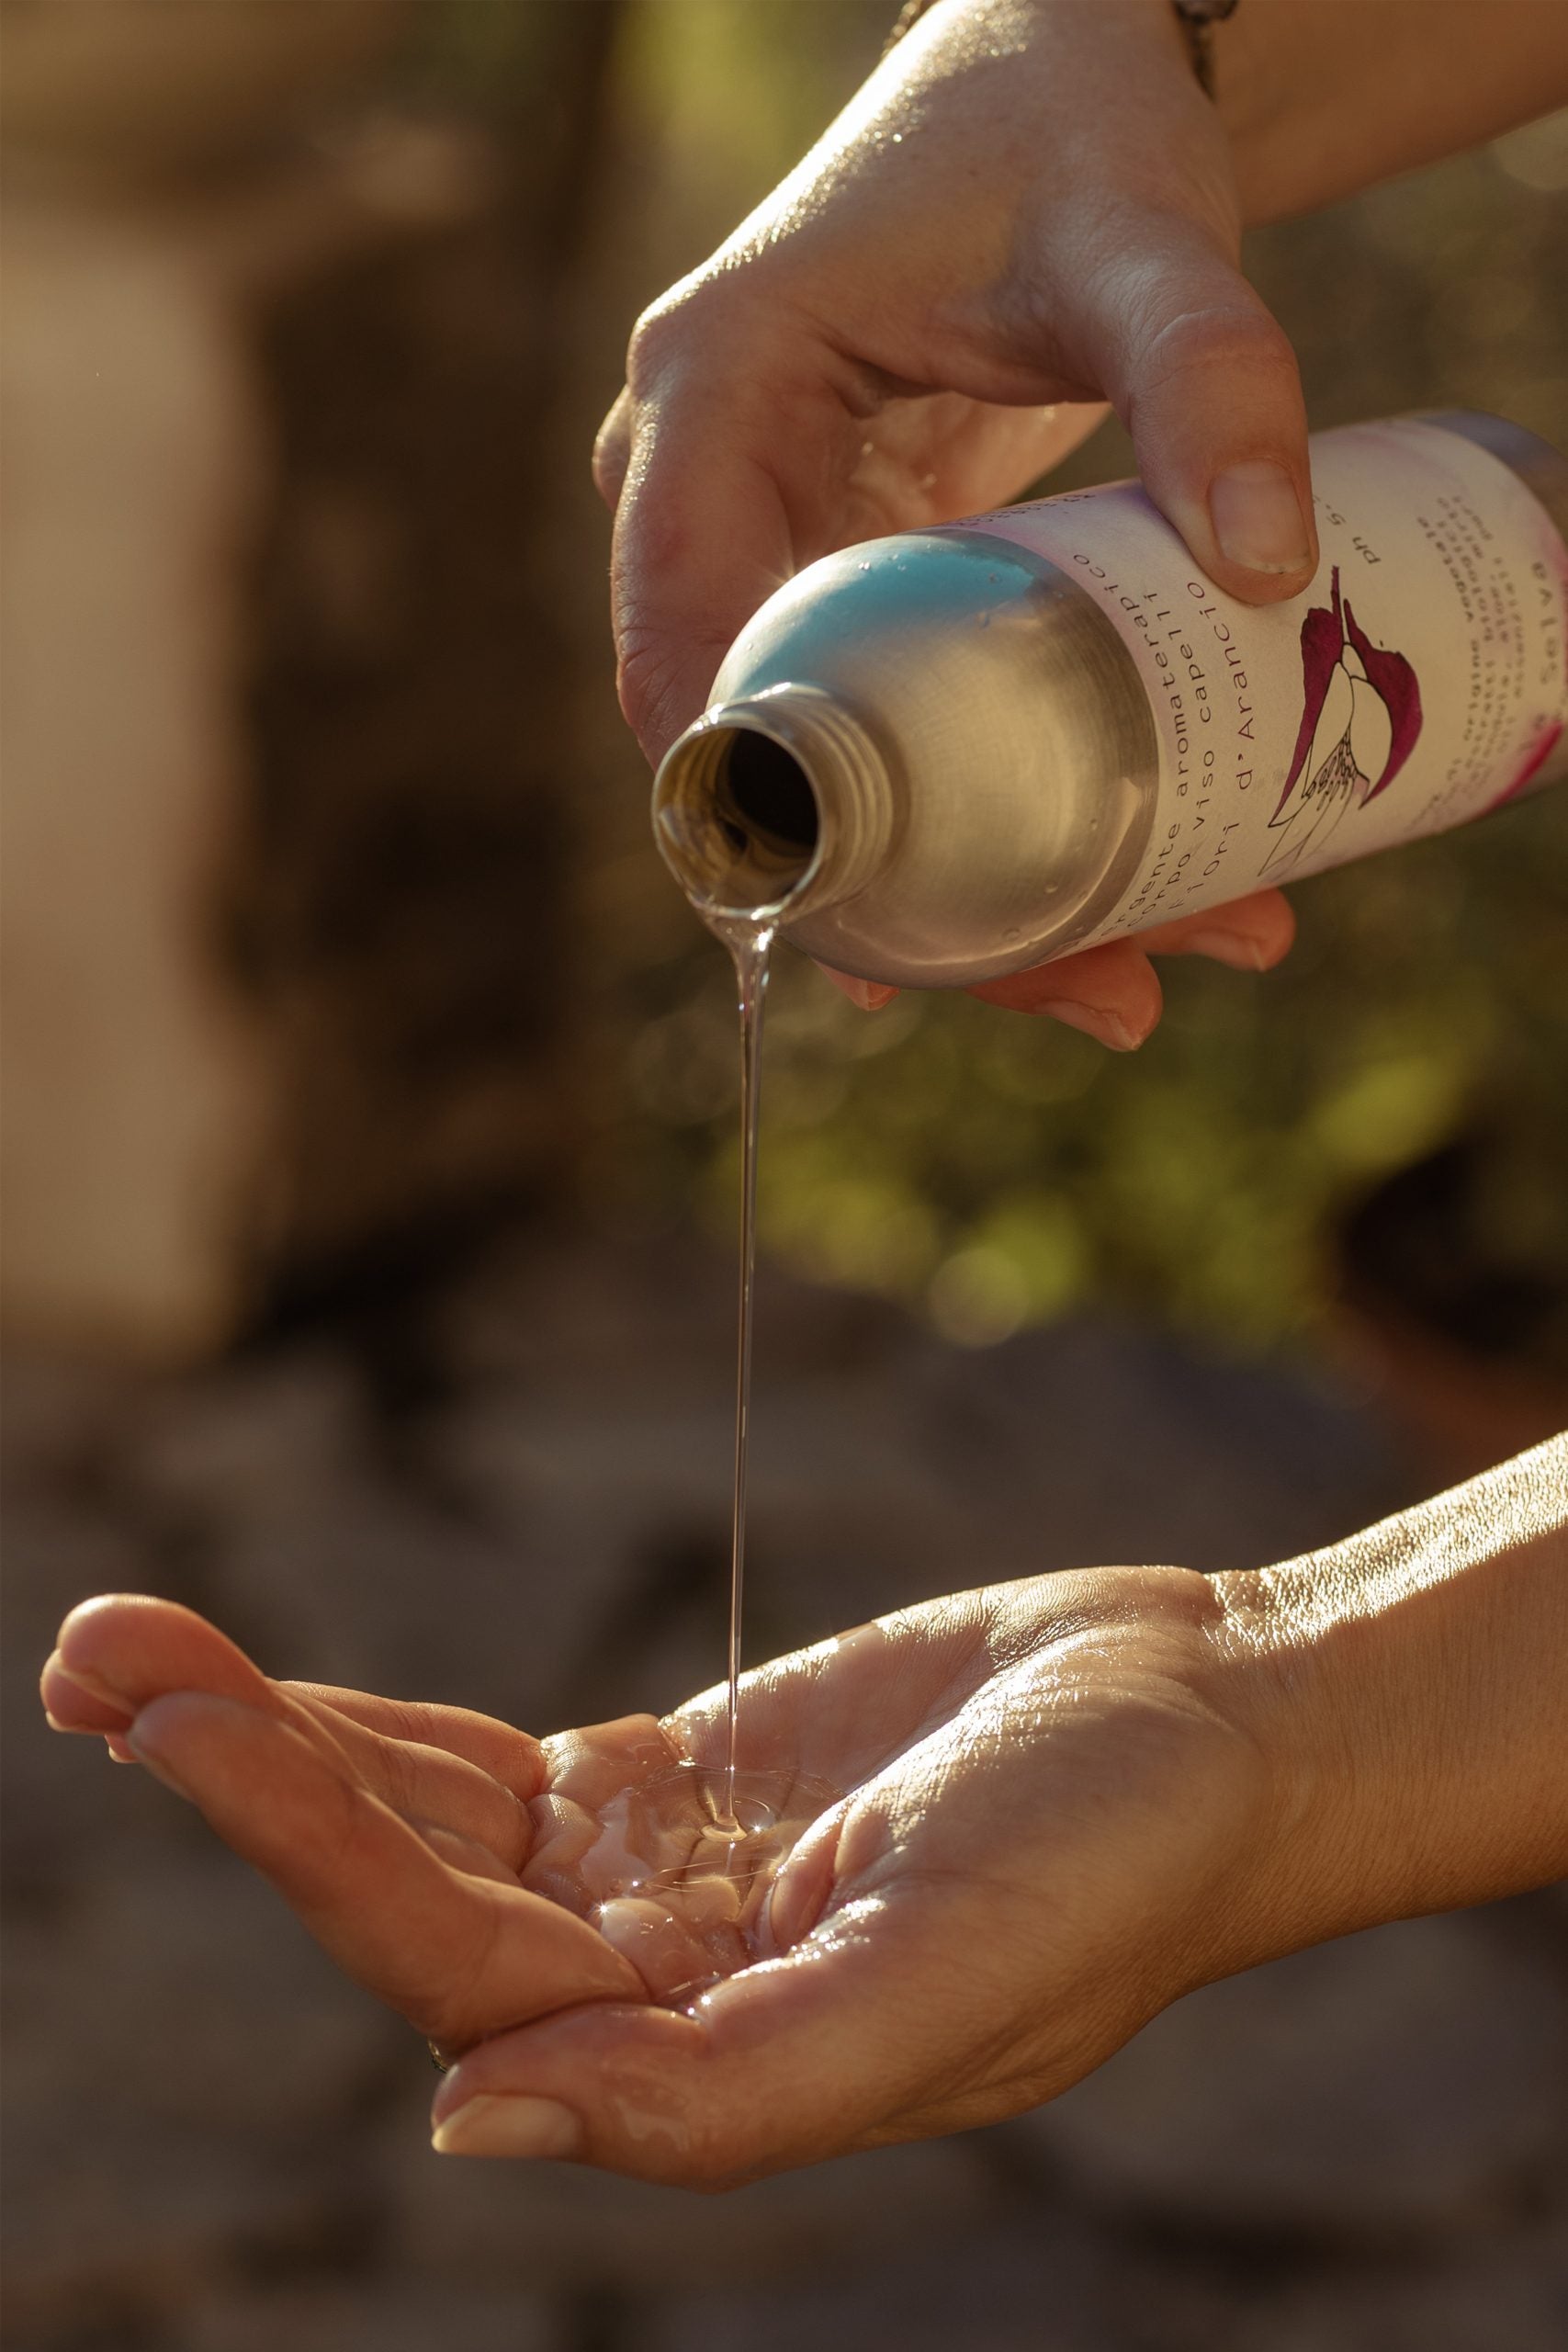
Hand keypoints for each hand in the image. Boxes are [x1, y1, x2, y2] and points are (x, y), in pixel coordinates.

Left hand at [40, 1571, 1278, 2178]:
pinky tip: (266, 1690)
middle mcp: (649, 1986)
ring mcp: (652, 1881)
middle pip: (398, 1886)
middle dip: (247, 1772)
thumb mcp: (939, 1988)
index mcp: (698, 2064)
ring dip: (277, 1738)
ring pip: (421, 1816)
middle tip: (96, 1655)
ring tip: (117, 1646)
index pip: (453, 1968)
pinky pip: (488, 1765)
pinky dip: (375, 1725)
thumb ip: (718, 2094)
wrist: (1209, 1726)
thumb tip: (467, 2128)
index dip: (311, 1846)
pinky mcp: (675, 1782)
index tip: (176, 1724)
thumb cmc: (1111, 1864)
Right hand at [597, 0, 1308, 1038]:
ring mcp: (768, 538)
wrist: (1060, 78)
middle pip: (766, 743)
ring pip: (826, 763)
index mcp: (710, 396)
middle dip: (910, 896)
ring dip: (957, 888)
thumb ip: (1209, 373)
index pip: (681, 639)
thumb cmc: (1063, 133)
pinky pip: (876, 729)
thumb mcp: (1140, 242)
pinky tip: (1072, 918)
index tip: (869, 932)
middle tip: (1088, 988)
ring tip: (1128, 981)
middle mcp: (705, 486)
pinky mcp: (844, 573)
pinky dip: (968, 822)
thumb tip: (1271, 569)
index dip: (754, 804)